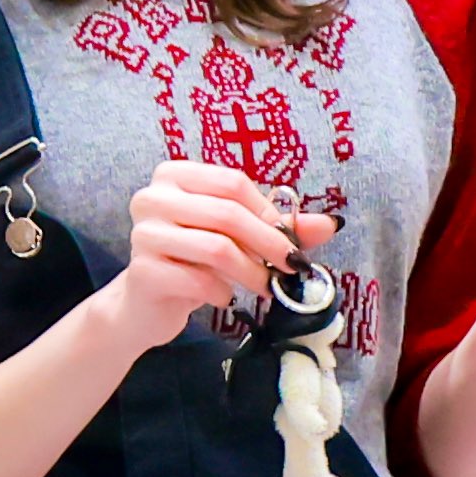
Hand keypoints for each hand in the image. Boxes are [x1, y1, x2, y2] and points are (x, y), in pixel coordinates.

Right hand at [117, 161, 336, 349]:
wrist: (145, 302)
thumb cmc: (192, 259)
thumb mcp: (235, 235)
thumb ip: (278, 225)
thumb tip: (332, 223)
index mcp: (174, 175)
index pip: (232, 182)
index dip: (267, 211)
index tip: (290, 238)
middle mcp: (153, 197)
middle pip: (226, 213)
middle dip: (268, 244)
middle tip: (292, 267)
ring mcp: (144, 233)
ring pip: (216, 248)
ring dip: (252, 272)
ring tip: (265, 287)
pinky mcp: (143, 271)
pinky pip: (198, 280)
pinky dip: (222, 291)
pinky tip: (224, 297)